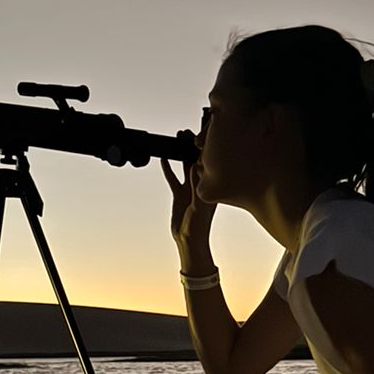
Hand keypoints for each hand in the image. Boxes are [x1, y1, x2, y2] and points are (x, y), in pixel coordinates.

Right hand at [161, 128, 217, 246]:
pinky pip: (173, 177)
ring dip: (180, 153)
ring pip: (184, 165)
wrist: (189, 241)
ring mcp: (189, 188)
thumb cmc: (199, 227)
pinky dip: (168, 168)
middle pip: (196, 160)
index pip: (208, 164)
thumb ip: (196, 187)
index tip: (202, 136)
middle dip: (192, 146)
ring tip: (177, 138)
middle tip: (187, 132)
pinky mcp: (179, 194)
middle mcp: (200, 185)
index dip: (204, 150)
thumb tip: (196, 167)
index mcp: (209, 187)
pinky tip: (163, 157)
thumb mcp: (199, 206)